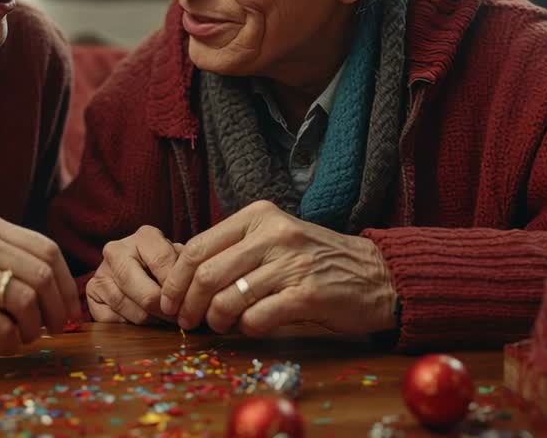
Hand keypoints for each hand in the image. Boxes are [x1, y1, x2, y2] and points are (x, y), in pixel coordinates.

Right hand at [0, 207, 81, 350]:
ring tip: (26, 335)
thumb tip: (51, 286)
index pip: (44, 247)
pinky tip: (6, 342)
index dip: (65, 281)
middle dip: (58, 307)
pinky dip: (12, 340)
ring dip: (34, 327)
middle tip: (56, 326)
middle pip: (41, 272)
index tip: (68, 305)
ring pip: (26, 299)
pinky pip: (2, 325)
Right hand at [87, 226, 180, 324]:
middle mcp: (117, 250)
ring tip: (162, 320)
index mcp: (145, 237)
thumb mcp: (180, 262)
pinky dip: (129, 326)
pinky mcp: (90, 292)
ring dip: (151, 321)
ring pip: (131, 310)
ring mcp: (101, 271)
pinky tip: (141, 321)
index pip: (164, 263)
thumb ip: (187, 274)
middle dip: (166, 311)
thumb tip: (194, 300)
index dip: (179, 289)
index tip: (189, 304)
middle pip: (147, 294)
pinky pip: (112, 320)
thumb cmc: (165, 267)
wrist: (136, 270)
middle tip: (177, 319)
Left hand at [159, 200, 396, 336]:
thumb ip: (237, 248)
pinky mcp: (308, 295)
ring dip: (215, 321)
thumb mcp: (276, 238)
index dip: (175, 279)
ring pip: (228, 299)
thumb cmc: (317, 260)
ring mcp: (292, 264)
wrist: (377, 275)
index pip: (198, 246)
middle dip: (188, 305)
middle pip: (206, 274)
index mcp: (259, 216)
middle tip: (187, 321)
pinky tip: (251, 328)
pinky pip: (257, 318)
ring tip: (220, 326)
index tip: (169, 300)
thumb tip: (185, 279)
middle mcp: (274, 234)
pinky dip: (246, 329)